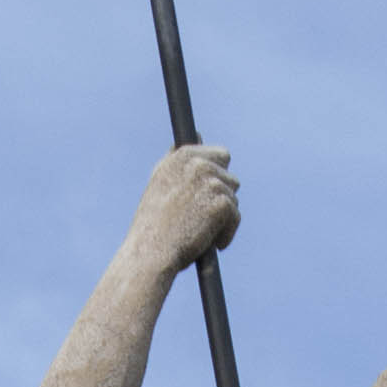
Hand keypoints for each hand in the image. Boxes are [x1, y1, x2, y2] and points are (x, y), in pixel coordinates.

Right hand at [130, 144, 238, 281]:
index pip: (221, 155)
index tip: (207, 196)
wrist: (151, 252)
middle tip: (204, 218)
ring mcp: (211, 182)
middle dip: (221, 198)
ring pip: (233, 198)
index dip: (217, 178)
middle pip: (230, 178)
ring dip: (222, 218)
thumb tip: (199, 135)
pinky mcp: (221, 203)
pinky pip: (236, 217)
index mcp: (183, 155)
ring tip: (203, 233)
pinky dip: (227, 233)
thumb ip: (179, 157)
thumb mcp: (162, 181)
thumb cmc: (154, 224)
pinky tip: (212, 243)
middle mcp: (199, 163)